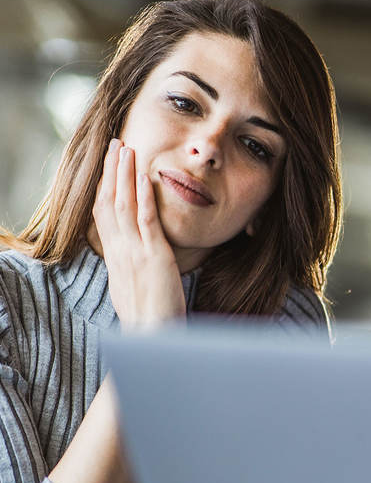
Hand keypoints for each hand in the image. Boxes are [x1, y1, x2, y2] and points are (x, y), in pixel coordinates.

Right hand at [91, 139, 185, 329]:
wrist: (152, 337)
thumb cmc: (148, 317)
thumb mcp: (133, 287)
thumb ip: (131, 268)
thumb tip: (134, 259)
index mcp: (115, 256)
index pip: (104, 213)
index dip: (104, 187)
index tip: (108, 166)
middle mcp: (120, 250)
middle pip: (109, 202)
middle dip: (111, 171)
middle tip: (115, 144)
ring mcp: (135, 251)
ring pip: (123, 205)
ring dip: (124, 174)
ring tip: (126, 148)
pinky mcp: (154, 256)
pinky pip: (145, 220)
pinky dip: (143, 196)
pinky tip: (144, 177)